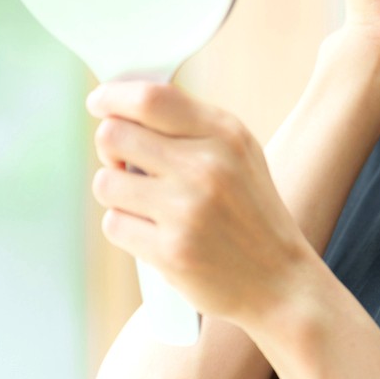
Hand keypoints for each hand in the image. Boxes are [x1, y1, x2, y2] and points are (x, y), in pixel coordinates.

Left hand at [85, 79, 318, 328]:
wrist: (280, 281)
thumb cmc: (250, 212)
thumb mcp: (238, 154)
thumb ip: (189, 124)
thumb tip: (122, 104)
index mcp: (224, 134)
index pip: (150, 98)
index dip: (112, 97)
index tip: (99, 104)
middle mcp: (205, 167)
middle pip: (114, 135)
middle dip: (110, 148)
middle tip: (124, 162)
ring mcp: (187, 210)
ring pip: (106, 182)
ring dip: (116, 192)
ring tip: (145, 203)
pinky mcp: (170, 251)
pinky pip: (114, 224)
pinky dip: (126, 229)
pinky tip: (154, 233)